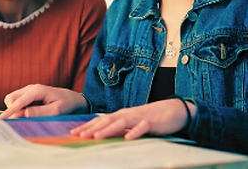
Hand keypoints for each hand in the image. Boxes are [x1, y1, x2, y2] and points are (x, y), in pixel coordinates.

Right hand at [0, 84, 86, 118]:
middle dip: (13, 110)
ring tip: (31, 115)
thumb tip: (24, 113)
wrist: (72, 98)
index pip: (19, 101)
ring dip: (16, 109)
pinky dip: (20, 108)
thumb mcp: (56, 111)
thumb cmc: (66, 104)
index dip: (9, 111)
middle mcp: (31, 88)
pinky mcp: (29, 94)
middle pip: (11, 98)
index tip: (1, 119)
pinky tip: (31, 112)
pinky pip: (18, 101)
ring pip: (13, 100)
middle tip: (25, 119)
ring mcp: (29, 90)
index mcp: (37, 90)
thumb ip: (40, 112)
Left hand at [71, 98, 193, 140]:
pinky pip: (142, 127)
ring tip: (97, 137)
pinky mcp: (152, 122)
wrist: (173, 110)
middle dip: (92, 128)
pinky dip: (135, 132)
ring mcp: (139, 117)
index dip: (87, 126)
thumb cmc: (151, 118)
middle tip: (79, 136)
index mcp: (121, 115)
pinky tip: (129, 138)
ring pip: (121, 123)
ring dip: (108, 129)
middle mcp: (127, 114)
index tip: (73, 133)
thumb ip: (118, 128)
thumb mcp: (131, 123)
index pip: (100, 120)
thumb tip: (101, 134)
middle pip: (107, 120)